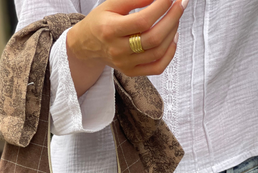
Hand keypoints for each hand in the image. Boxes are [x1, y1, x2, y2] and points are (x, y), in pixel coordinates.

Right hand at [67, 0, 185, 77]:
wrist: (88, 45)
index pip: (142, 20)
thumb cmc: (102, 21)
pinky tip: (172, 38)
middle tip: (180, 4)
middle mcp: (117, 50)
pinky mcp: (131, 71)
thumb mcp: (112, 4)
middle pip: (153, 38)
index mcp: (110, 30)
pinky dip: (170, 53)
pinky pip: (157, 68)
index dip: (161, 7)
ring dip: (172, 32)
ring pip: (158, 52)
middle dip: (172, 18)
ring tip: (175, 18)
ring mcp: (125, 64)